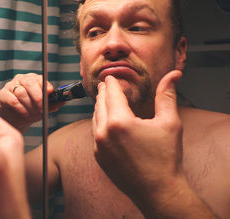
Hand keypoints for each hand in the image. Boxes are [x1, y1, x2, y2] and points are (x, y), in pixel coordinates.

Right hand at [0, 73, 63, 131]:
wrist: (17, 120)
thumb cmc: (31, 110)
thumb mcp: (44, 108)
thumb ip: (52, 104)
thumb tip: (62, 101)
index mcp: (33, 79)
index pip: (39, 78)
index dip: (45, 86)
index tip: (50, 93)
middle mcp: (21, 79)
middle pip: (30, 83)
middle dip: (38, 97)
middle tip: (42, 108)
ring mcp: (11, 85)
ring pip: (21, 92)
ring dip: (29, 106)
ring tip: (33, 115)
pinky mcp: (3, 94)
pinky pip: (13, 100)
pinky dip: (21, 109)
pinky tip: (25, 114)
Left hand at [93, 70, 184, 212]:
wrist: (159, 191)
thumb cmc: (166, 158)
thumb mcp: (169, 123)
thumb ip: (166, 96)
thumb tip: (173, 75)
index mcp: (119, 122)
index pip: (112, 94)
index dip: (111, 83)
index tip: (109, 76)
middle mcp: (104, 133)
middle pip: (100, 104)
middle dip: (103, 92)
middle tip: (104, 84)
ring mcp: (98, 146)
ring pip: (95, 119)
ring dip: (99, 107)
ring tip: (103, 100)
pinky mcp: (98, 157)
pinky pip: (95, 134)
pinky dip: (98, 123)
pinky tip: (103, 121)